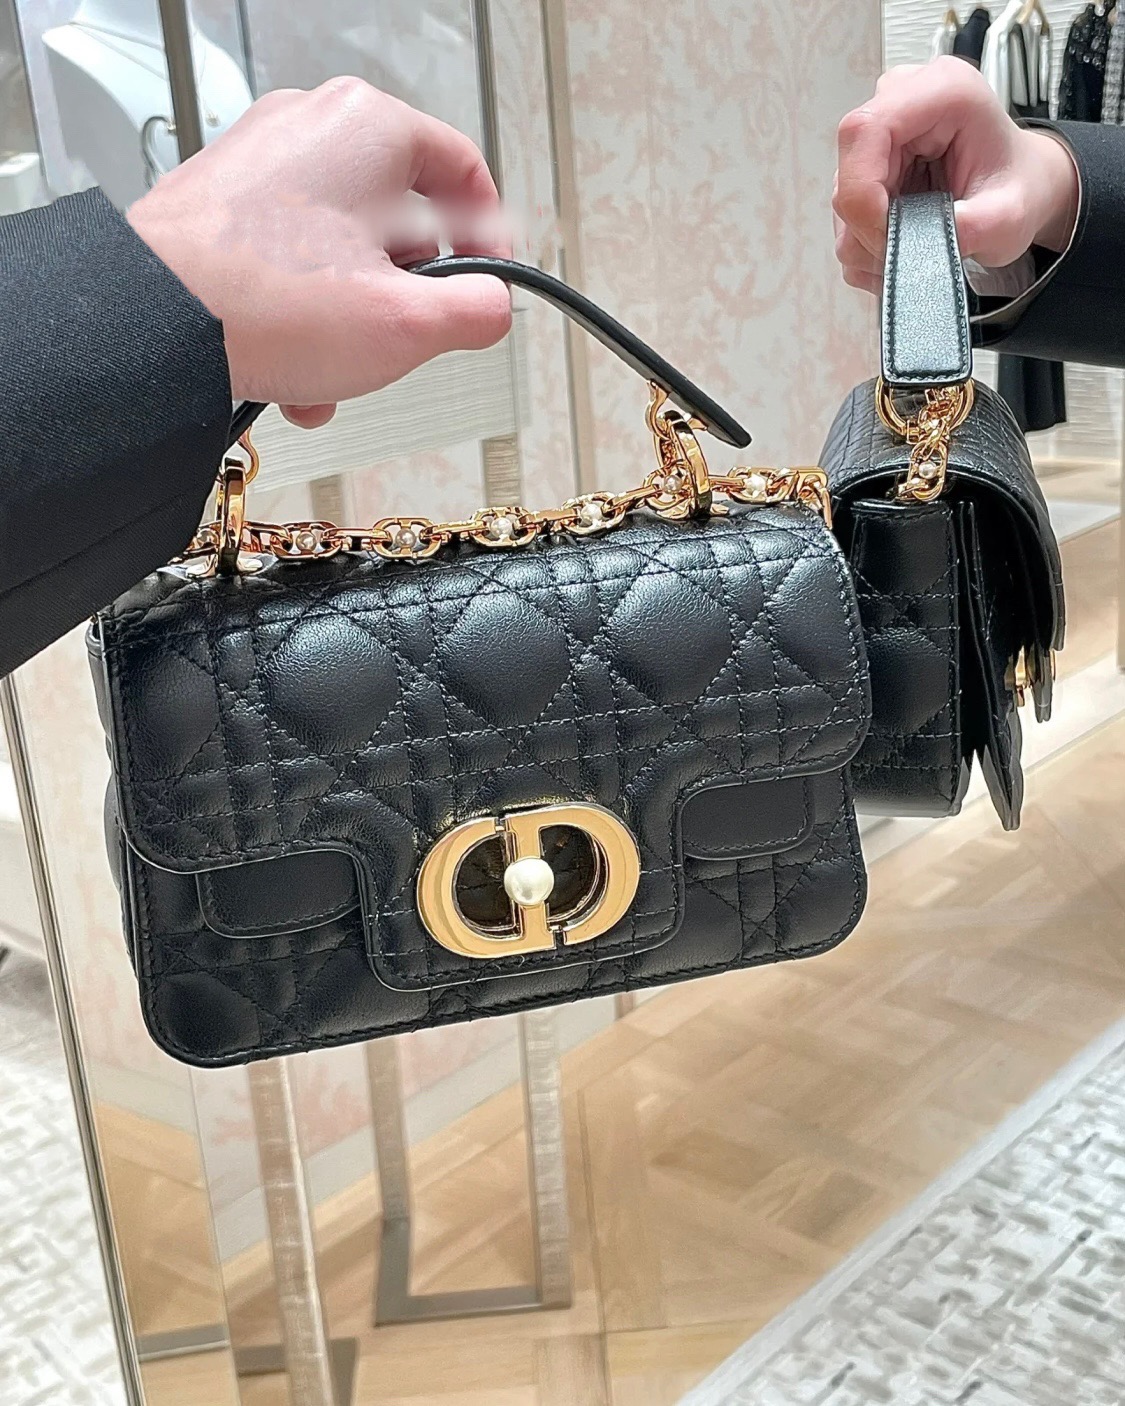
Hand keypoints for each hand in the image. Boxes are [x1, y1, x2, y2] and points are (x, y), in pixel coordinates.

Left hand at [127, 78, 511, 427]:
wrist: (156, 325)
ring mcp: (261, 162)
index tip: (488, 282)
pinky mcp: (224, 202)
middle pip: (400, 216)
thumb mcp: (408, 322)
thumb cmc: (264, 302)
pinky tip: (297, 368)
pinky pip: (291, 258)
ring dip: (354, 316)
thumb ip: (477, 311)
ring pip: (343, 246)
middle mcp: (313, 127)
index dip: (490, 238)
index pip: (465, 172)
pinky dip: (305, 312)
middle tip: (405, 337)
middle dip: (406, 292)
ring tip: (339, 369)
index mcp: (370, 128)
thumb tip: (492, 307)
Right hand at [833, 56, 1078, 294]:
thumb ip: (973, 228)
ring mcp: (877, 135)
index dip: (863, 192)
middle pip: (848, 173)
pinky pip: (844, 218)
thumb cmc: (1018, 185)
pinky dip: (869, 245)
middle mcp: (900, 101)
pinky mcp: (863, 165)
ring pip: (842, 203)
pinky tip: (906, 241)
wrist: (1017, 186)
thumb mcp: (1011, 215)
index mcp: (941, 90)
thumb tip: (919, 249)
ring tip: (920, 243)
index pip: (866, 131)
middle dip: (871, 227)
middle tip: (915, 249)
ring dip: (871, 241)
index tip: (890, 236)